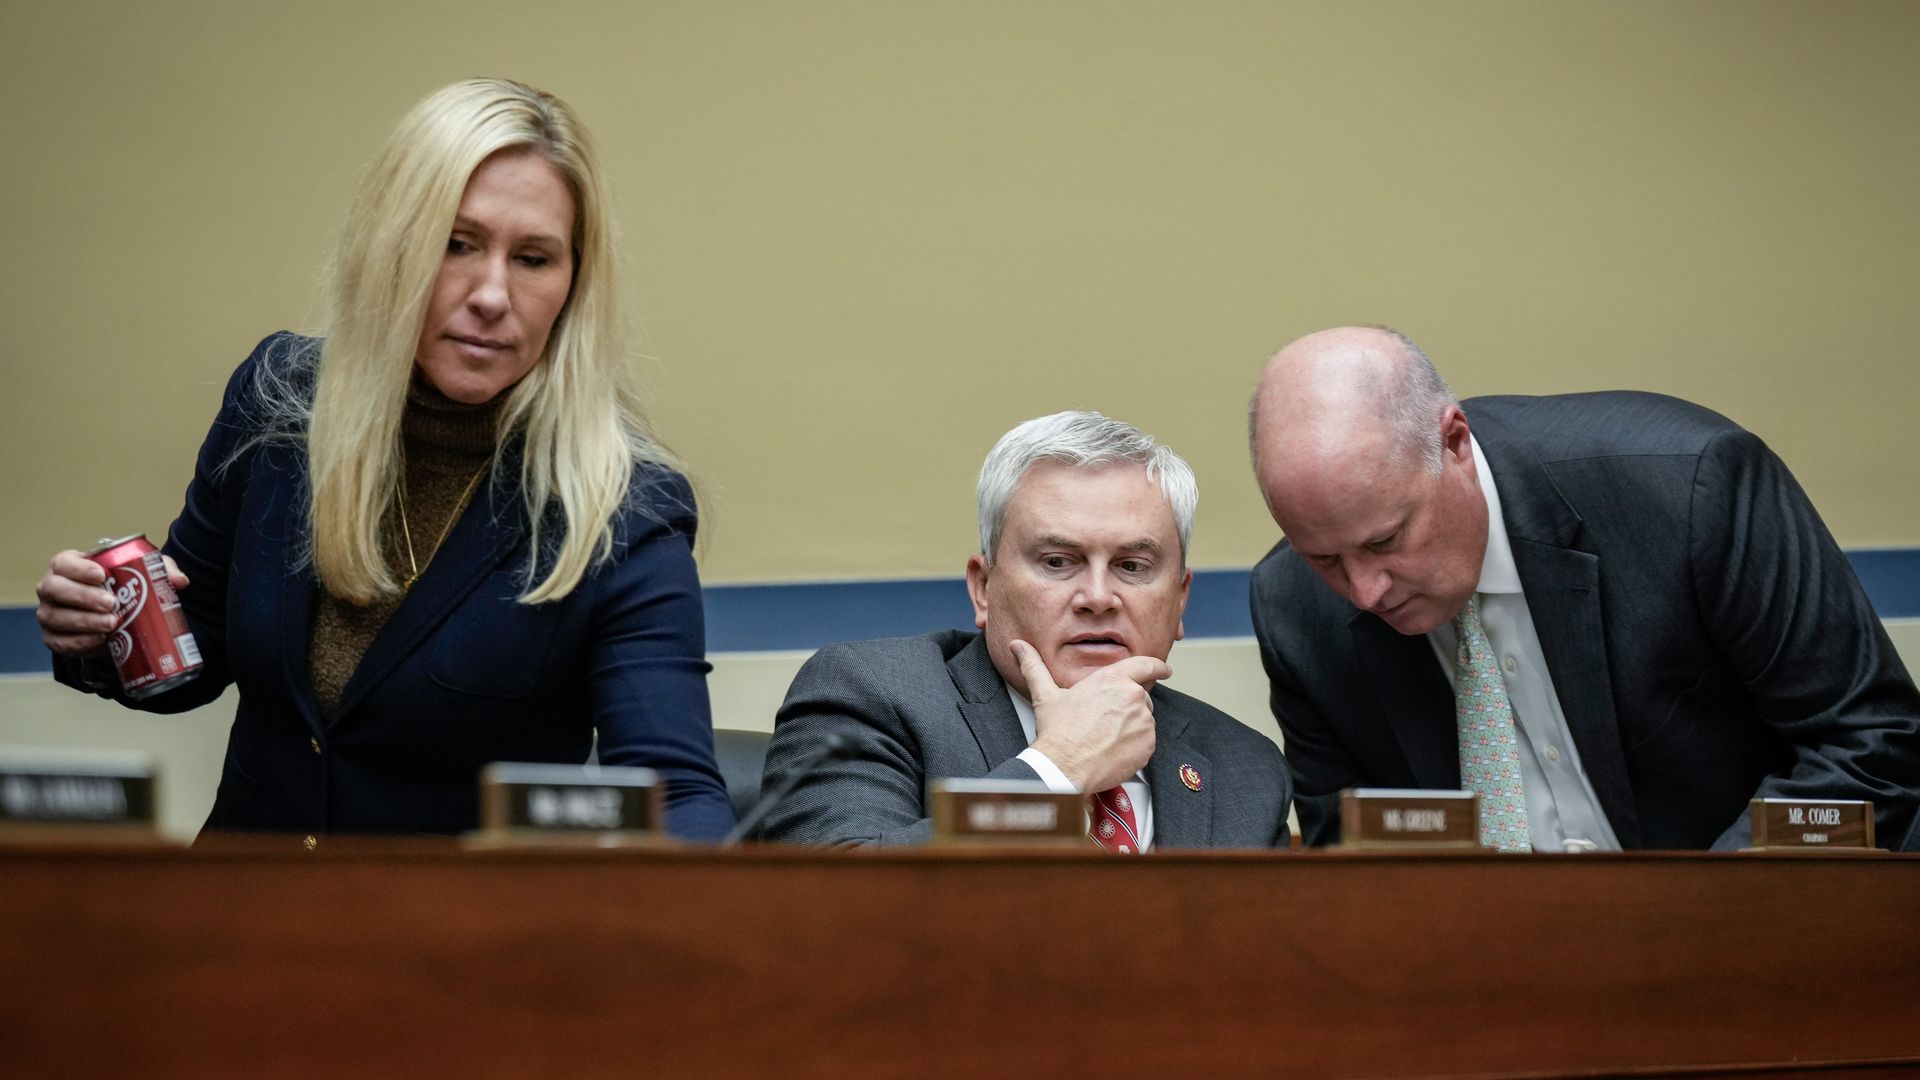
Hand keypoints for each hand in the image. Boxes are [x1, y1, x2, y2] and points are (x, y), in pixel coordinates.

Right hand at [36, 549, 188, 656]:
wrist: (114, 619)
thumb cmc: (121, 588)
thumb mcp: (141, 574)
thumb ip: (160, 570)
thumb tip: (180, 581)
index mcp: (68, 566)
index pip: (63, 562)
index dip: (79, 569)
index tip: (102, 575)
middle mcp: (52, 588)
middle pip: (54, 589)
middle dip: (83, 596)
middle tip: (111, 604)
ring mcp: (50, 614)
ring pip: (55, 617)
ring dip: (83, 621)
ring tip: (111, 624)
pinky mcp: (54, 637)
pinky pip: (59, 641)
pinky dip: (79, 642)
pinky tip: (99, 640)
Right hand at [1015, 638, 1167, 793]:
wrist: (1064, 767)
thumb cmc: (1057, 732)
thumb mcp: (1045, 694)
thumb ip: (1034, 666)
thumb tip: (1018, 646)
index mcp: (1113, 679)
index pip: (1145, 665)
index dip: (1158, 666)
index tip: (1165, 669)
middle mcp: (1132, 697)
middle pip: (1140, 698)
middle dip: (1127, 708)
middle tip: (1105, 723)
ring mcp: (1143, 722)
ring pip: (1143, 721)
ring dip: (1130, 728)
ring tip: (1104, 738)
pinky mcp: (1148, 745)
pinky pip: (1146, 743)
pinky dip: (1134, 746)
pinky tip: (1113, 750)